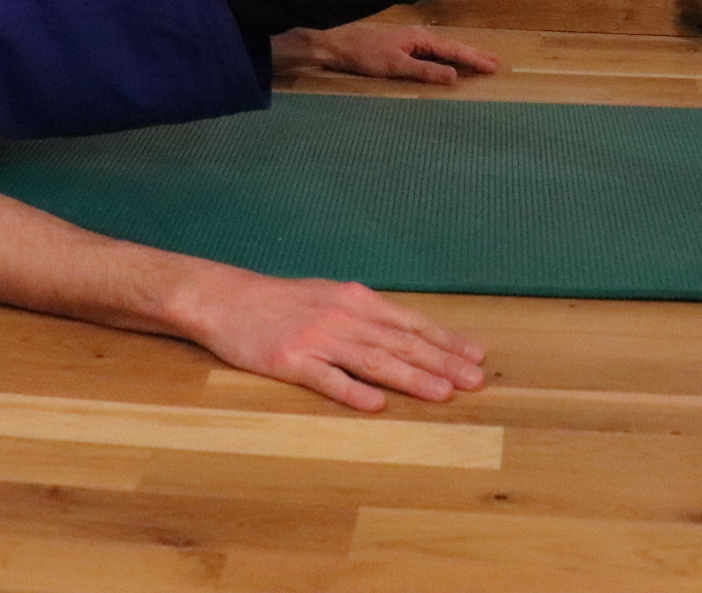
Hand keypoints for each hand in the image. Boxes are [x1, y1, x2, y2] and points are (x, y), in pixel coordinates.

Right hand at [180, 270, 486, 410]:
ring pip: (373, 361)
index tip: (475, 356)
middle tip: (475, 381)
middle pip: (400, 343)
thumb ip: (366, 315)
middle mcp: (343, 317)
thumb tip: (406, 335)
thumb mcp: (329, 297)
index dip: (444, 341)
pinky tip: (376, 404)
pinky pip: (326, 379)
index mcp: (355, 300)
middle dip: (441, 363)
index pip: (410, 323)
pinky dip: (352, 391)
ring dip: (411, 378)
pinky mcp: (290, 361)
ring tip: (443, 394)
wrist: (226, 299)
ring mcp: (317, 339)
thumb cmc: (281, 302)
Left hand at [290, 20, 503, 84]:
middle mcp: (419, 36)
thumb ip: (425, 72)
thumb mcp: (395, 66)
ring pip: (444, 49)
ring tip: (480, 62)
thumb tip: (454, 76)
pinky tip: (449, 63)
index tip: (494, 66)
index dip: (475, 60)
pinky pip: (433, 53)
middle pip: (453, 47)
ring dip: (462, 56)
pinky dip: (447, 58)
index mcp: (420, 39)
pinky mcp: (402, 47)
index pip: (454, 51)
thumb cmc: (364, 55)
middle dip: (475, 55)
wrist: (337, 45)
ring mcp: (411, 41)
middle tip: (496, 63)